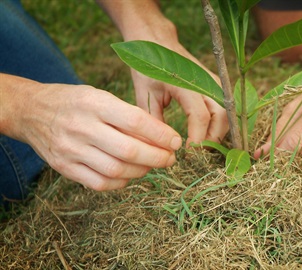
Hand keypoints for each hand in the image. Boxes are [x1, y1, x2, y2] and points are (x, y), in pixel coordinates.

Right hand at [20, 84, 181, 190]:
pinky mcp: (64, 167)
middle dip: (157, 157)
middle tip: (170, 159)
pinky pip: (100, 183)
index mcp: (95, 103)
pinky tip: (130, 175)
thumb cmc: (76, 102)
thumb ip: (128, 115)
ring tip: (153, 165)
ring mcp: (71, 150)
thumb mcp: (100, 96)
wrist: (31, 111)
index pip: (135, 121)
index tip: (176, 142)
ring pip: (116, 170)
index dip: (161, 135)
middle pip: (128, 150)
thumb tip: (162, 137)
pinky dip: (121, 183)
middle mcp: (82, 127)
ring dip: (142, 171)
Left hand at [132, 70, 228, 145]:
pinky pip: (226, 109)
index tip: (187, 154)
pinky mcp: (217, 85)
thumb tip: (162, 149)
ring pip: (227, 114)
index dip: (197, 139)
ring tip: (202, 146)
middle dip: (212, 139)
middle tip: (197, 154)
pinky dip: (220, 124)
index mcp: (186, 84)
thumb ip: (154, 122)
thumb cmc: (148, 69)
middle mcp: (206, 82)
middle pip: (222, 117)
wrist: (158, 44)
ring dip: (218, 133)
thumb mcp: (146, 96)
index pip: (200, 116)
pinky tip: (207, 135)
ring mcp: (214, 83)